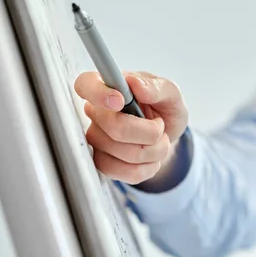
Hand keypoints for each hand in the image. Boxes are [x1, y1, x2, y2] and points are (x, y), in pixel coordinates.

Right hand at [74, 71, 188, 184]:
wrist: (168, 132)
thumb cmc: (164, 105)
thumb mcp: (170, 92)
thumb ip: (156, 87)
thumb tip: (136, 84)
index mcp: (108, 87)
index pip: (86, 85)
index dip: (99, 95)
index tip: (120, 101)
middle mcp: (96, 113)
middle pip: (115, 128)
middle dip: (151, 132)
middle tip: (160, 125)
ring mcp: (97, 141)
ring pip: (126, 154)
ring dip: (155, 150)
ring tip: (160, 139)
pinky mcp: (104, 164)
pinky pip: (128, 172)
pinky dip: (151, 166)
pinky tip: (152, 156)